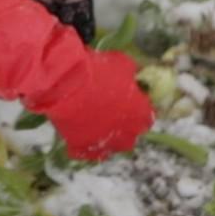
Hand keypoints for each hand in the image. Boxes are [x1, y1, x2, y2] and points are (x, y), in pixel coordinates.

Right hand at [28, 49, 152, 160]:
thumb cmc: (98, 72)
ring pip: (112, 146)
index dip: (139, 108)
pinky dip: (87, 146)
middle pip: (132, 134)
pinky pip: (89, 152)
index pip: (148, 117)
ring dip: (109, 136)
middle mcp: (127, 134)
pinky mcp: (83, 147)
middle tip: (113, 111)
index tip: (131, 101)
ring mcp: (106, 143)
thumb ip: (132, 72)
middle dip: (126, 125)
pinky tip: (83, 135)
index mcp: (140, 114)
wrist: (66, 84)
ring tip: (96, 122)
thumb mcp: (121, 63)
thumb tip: (136, 72)